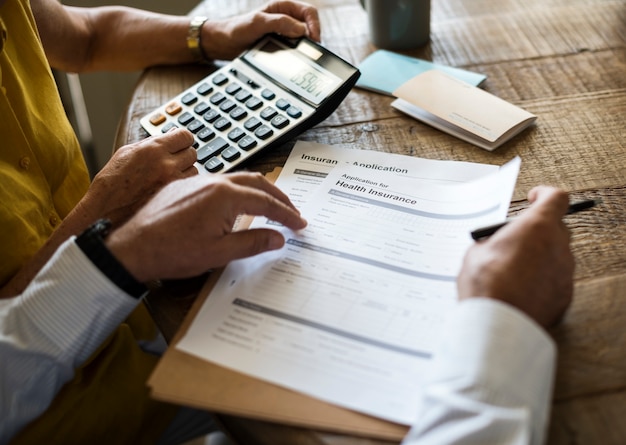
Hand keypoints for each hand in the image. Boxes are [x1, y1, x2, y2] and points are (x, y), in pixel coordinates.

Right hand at [78, 128, 196, 225]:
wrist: (105, 210)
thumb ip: (152, 142)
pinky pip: (189, 188)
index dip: (183, 139)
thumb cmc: (112, 182)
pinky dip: (184, 187)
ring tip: (169, 177)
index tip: (181, 142)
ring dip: (186, 172)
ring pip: (194, 171)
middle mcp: (165, 164)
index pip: (185, 136)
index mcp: (153, 149)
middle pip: (192, 153)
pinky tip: (171, 188)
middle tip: (174, 160)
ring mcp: (172, 183)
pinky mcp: (174, 198)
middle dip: (184, 155)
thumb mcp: (127, 152)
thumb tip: (171, 134)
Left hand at [105, 172, 306, 281]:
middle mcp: (213, 182)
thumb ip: (253, 242)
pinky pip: (218, 183)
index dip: (287, 214)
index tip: (300, 224)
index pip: (267, 203)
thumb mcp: (220, 253)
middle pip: (256, 182)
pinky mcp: (184, 187)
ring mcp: (197, 182)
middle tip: (292, 211)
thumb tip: (278, 238)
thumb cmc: (173, 251)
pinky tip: (236, 206)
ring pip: (237, 180)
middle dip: (278, 196)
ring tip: (270, 206)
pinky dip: (237, 192)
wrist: (134, 247)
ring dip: (258, 192)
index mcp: (226, 196)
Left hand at [202, 1, 320, 60]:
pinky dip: (297, 53)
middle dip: (312, 37)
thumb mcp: (258, 23)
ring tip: (300, 55)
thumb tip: (300, 29)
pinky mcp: (280, 45)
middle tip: (309, 50)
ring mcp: (284, 32)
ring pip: (304, 38)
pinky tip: (292, 59)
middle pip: (309, 25)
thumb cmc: (237, 29)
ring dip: (304, 46)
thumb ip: (279, 23)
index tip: (313, 40)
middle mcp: (286, 18)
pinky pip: (295, 48)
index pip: (309, 12)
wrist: (224, 44)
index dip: (314, 25)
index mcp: (283, 7)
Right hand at [457, 186, 574, 327]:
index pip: (557, 198)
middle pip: (558, 228)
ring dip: (540, 256)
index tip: (533, 198)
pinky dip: (542, 280)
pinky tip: (520, 289)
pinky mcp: (565, 295)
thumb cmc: (485, 283)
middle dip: (540, 229)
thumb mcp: (477, 251)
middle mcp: (558, 246)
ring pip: (556, 255)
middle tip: (518, 238)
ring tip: (514, 270)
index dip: (545, 195)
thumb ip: (495, 241)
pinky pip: (555, 279)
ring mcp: (565, 272)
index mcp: (538, 226)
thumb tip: (496, 243)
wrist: (497, 322)